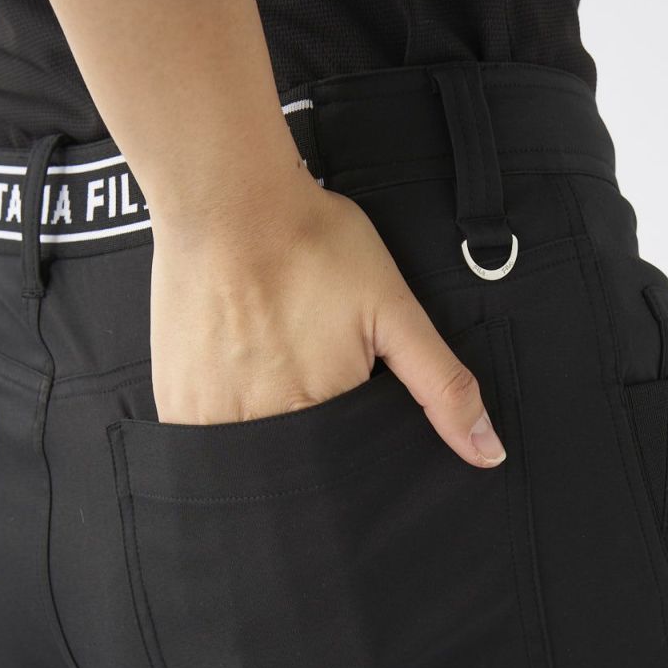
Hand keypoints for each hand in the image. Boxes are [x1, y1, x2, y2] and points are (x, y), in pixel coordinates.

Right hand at [149, 185, 505, 467]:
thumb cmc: (314, 246)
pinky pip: (207, 440)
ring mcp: (214, 419)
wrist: (229, 201)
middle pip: (299, 466)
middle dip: (310, 429)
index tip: (340, 386)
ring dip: (266, 423)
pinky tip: (236, 371)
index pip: (347, 466)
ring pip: (253, 456)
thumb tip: (489, 455)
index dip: (353, 437)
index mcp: (325, 415)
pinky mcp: (178, 402)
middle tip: (300, 358)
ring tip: (269, 360)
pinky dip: (227, 418)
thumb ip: (443, 389)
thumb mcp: (397, 313)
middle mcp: (266, 429)